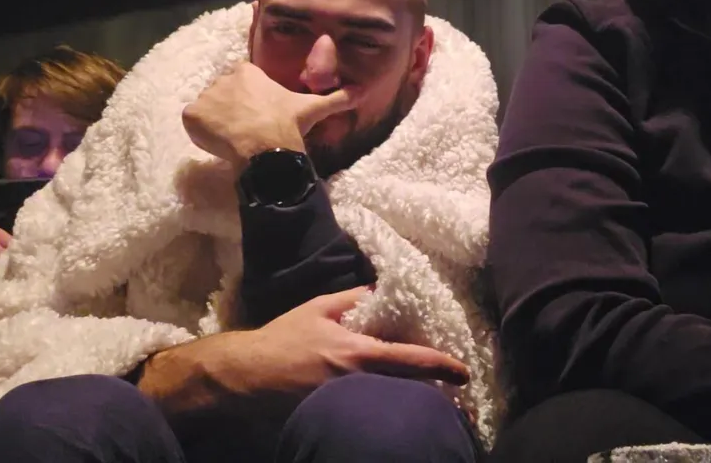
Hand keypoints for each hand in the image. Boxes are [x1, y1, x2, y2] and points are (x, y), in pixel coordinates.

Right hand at [139, 288, 468, 419]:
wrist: (247, 376)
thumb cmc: (282, 338)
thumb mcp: (317, 309)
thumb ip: (351, 300)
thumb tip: (380, 290)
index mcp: (356, 353)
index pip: (408, 358)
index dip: (440, 365)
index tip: (463, 372)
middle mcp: (356, 383)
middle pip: (406, 389)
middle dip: (432, 392)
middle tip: (455, 391)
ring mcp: (345, 405)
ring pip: (389, 404)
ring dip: (409, 400)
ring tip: (430, 401)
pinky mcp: (333, 419)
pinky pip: (367, 413)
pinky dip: (383, 409)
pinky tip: (391, 410)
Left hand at [182, 63, 358, 171]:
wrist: (266, 146)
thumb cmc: (287, 123)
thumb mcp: (312, 107)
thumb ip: (335, 98)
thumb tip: (362, 91)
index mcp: (248, 72)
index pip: (243, 82)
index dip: (249, 100)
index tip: (259, 116)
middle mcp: (223, 79)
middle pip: (224, 95)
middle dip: (232, 110)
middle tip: (247, 130)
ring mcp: (206, 97)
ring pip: (209, 109)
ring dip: (217, 122)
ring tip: (234, 140)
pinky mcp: (192, 115)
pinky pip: (193, 122)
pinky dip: (201, 132)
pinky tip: (219, 144)